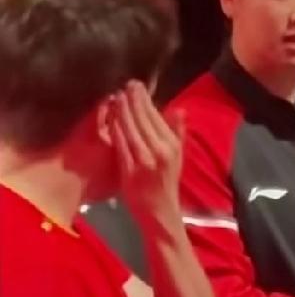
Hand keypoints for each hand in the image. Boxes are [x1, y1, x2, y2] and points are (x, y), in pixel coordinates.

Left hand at [110, 80, 184, 225]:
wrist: (160, 211)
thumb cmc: (167, 182)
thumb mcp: (178, 156)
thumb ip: (177, 132)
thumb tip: (180, 109)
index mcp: (173, 145)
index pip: (157, 116)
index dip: (145, 99)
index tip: (137, 86)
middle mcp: (161, 150)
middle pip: (144, 119)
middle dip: (134, 99)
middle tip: (126, 84)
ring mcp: (145, 160)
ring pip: (132, 128)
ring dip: (123, 110)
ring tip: (118, 96)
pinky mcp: (130, 169)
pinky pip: (121, 144)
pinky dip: (116, 129)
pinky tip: (111, 118)